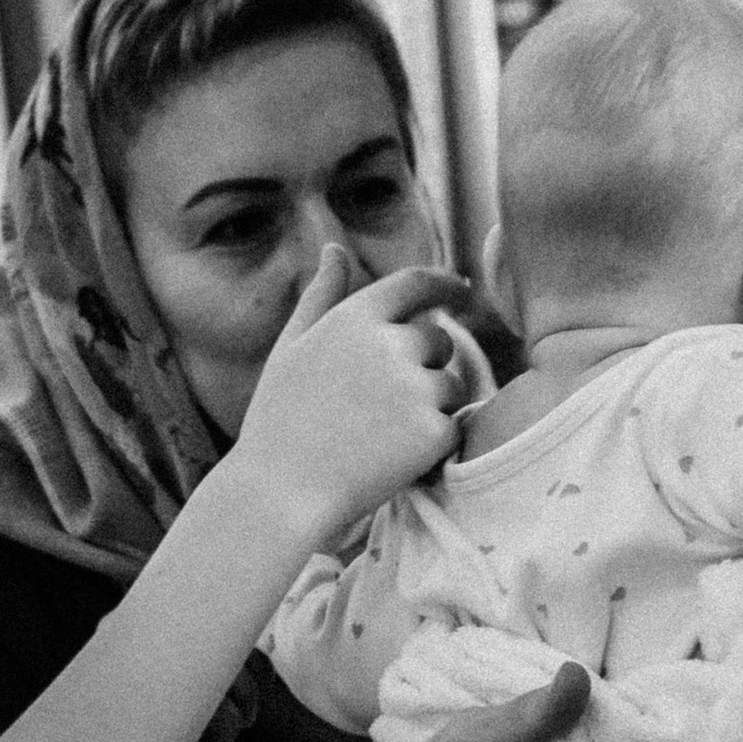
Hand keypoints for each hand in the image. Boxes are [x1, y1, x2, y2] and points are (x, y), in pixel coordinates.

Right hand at [234, 247, 475, 548]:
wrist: (282, 493)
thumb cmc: (279, 421)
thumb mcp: (291, 348)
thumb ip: (321, 296)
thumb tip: (334, 249)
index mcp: (356, 317)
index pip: (417, 283)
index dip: (446, 285)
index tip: (463, 292)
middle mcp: (391, 344)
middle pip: (439, 339)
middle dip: (425, 364)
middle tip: (385, 406)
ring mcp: (416, 387)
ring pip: (451, 384)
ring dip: (430, 405)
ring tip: (380, 435)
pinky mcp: (434, 431)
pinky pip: (453, 426)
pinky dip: (433, 443)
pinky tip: (392, 458)